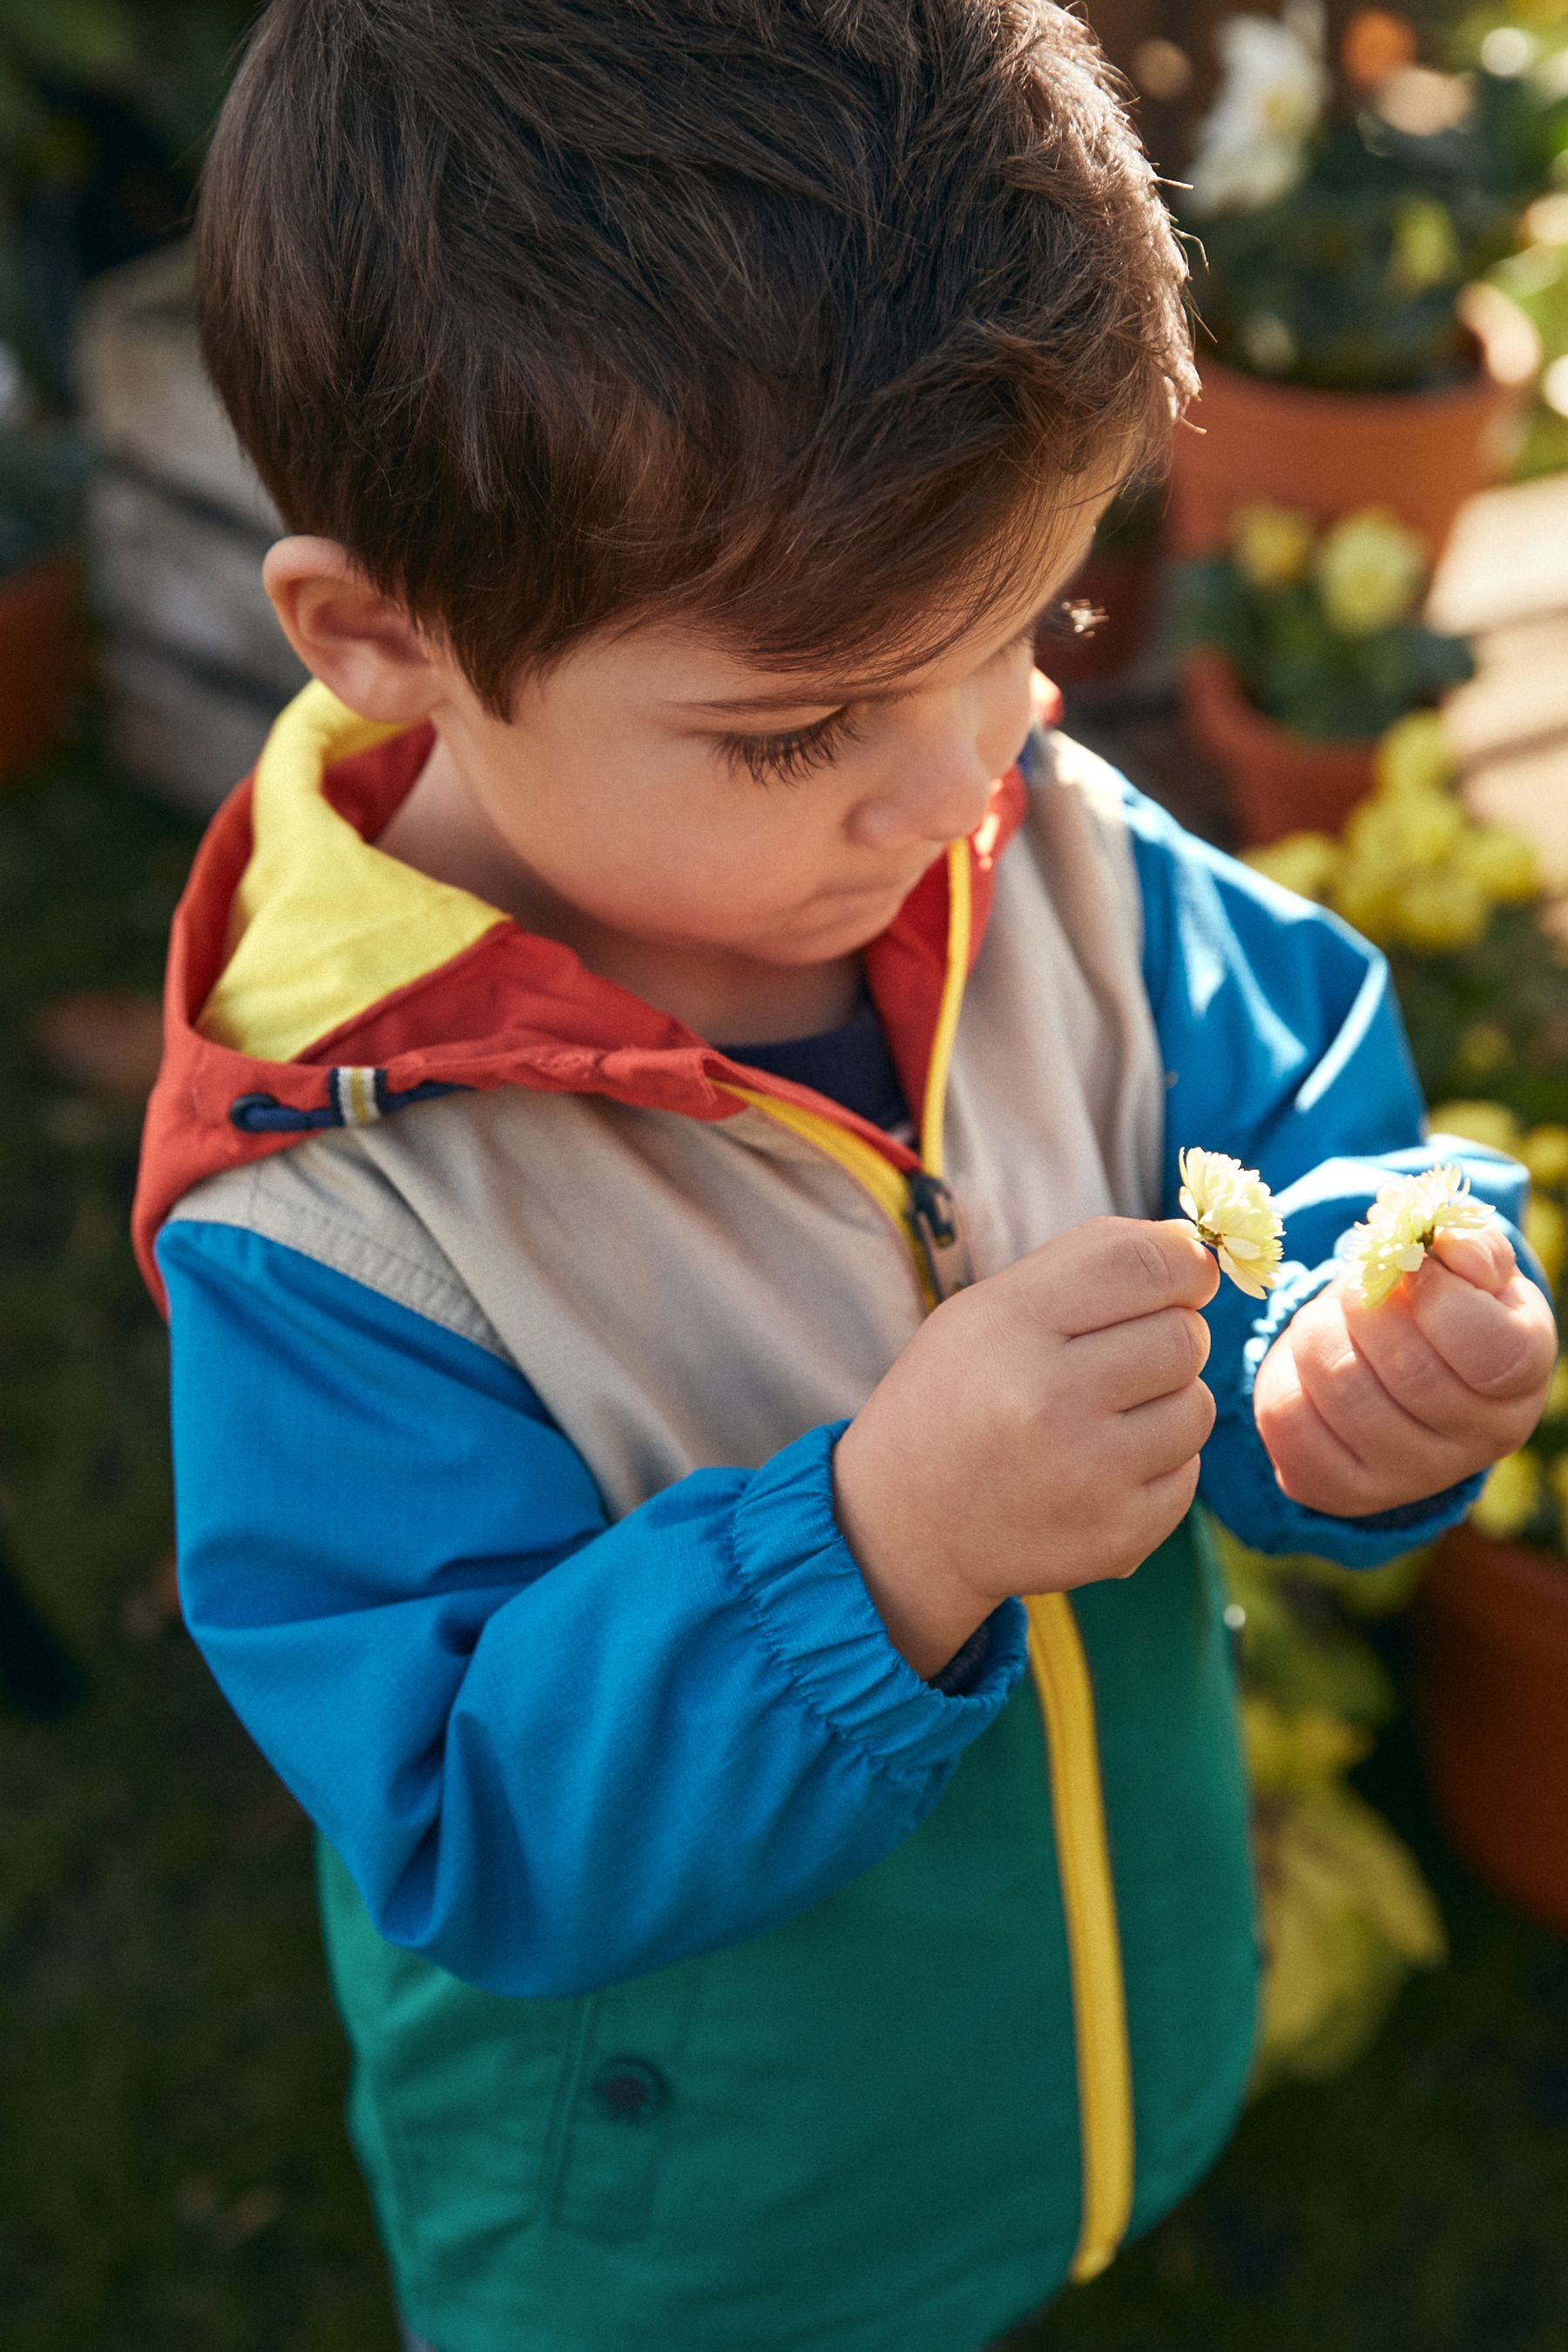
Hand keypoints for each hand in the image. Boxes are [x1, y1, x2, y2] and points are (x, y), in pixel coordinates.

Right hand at [833, 1217, 1219, 1678]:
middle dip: (1172, 1334)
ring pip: (1197, 1407)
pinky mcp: (1116, 1534)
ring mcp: (1087, 1474)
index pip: (1145, 1265)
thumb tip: (1194, 1245)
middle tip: (1124, 1355)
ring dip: (1168, 1403)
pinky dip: (1159, 1465)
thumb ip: (1088, 1261)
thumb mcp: (988, 1307)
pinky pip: (1188, 1474)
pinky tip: (1102, 1467)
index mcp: (1013, 1325)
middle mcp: (1050, 1398)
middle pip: (1184, 1335)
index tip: (1185, 1274)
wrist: (906, 1523)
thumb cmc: (957, 1394)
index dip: (1186, 1262)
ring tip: (1106, 1416)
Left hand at [1253, 1223, 1556, 1518]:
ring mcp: (1411, 1477)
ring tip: (1328, 1322)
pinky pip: (1288, 1424)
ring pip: (1342, 1393)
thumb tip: (1444, 1242)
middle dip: (1365, 1308)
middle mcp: (1477, 1442)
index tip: (1410, 1266)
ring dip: (1317, 1335)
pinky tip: (1306, 1366)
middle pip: (1409, 1371)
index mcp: (1520, 1381)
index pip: (1489, 1351)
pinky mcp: (1343, 1491)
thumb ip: (1465, 1245)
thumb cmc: (1442, 1307)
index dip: (1438, 1296)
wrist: (1399, 1372)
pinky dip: (1284, 1375)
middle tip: (1353, 1290)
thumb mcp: (1467, 1269)